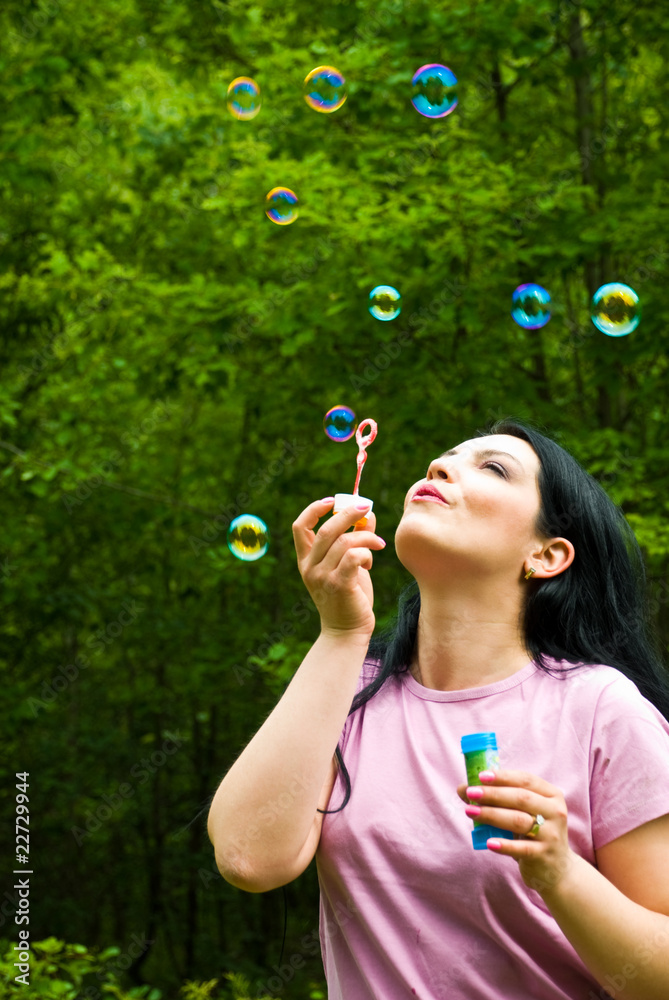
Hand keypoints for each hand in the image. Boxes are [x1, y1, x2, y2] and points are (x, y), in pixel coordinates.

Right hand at [292, 498, 385, 638]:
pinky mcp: (339, 585)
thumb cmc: (348, 595)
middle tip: (367, 507)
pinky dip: (367, 552)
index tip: (333, 501)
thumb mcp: (347, 564)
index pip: (300, 526)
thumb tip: (368, 514)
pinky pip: (354, 557)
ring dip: (366, 537)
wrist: (347, 631)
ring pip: (345, 542)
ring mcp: (322, 577)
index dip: (314, 509)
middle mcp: (310, 567)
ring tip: (377, 544)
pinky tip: (372, 559)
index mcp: (306, 560)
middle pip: (326, 530)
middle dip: (348, 513)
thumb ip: (354, 538)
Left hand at [456, 769, 575, 895]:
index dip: (503, 776)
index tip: (481, 775)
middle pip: (521, 798)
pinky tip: (489, 842)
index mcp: (551, 795)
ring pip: (519, 820)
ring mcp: (551, 834)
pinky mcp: (544, 855)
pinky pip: (521, 848)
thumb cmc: (533, 834)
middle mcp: (555, 812)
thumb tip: (463, 788)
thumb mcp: (522, 813)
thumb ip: (498, 799)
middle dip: (493, 794)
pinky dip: (504, 845)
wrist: (557, 869)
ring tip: (470, 811)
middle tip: (471, 792)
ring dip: (492, 815)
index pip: (526, 780)